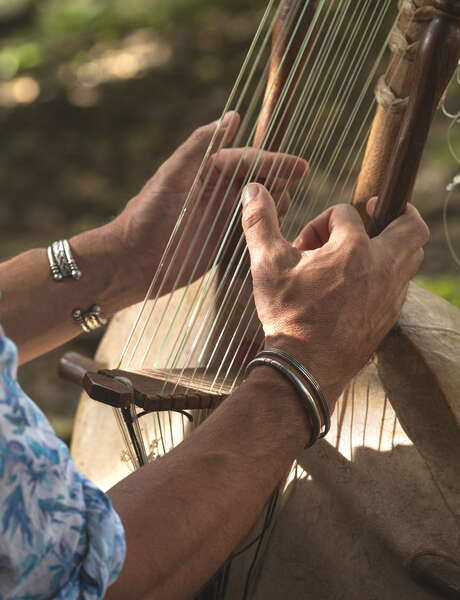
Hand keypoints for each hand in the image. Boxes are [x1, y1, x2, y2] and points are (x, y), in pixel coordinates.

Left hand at [110, 112, 307, 299]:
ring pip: (260, 207)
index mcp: (207, 170)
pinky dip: (264, 231)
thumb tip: (233, 115)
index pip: (249, 160)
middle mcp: (218, 192)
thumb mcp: (172, 175)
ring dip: (273, 209)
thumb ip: (200, 144)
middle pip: (259, 181)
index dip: (275, 162)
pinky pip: (252, 233)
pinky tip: (274, 235)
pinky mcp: (223, 244)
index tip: (301, 167)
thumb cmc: (148, 215)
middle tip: (289, 195)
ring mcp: (222, 218)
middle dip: (278, 184)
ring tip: (279, 215)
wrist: (133, 262)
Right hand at [241, 184, 429, 407]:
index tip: (304, 246)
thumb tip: (253, 188)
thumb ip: (260, 222)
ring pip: (412, 254)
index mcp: (354, 248)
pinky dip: (386, 273)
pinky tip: (357, 284)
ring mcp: (391, 293)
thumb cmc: (287, 314)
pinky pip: (402, 282)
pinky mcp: (390, 315)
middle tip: (370, 213)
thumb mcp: (267, 264)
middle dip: (393, 211)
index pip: (347, 212)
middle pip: (411, 224)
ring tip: (356, 253)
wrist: (304, 368)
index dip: (321, 222)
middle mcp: (383, 266)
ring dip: (389, 243)